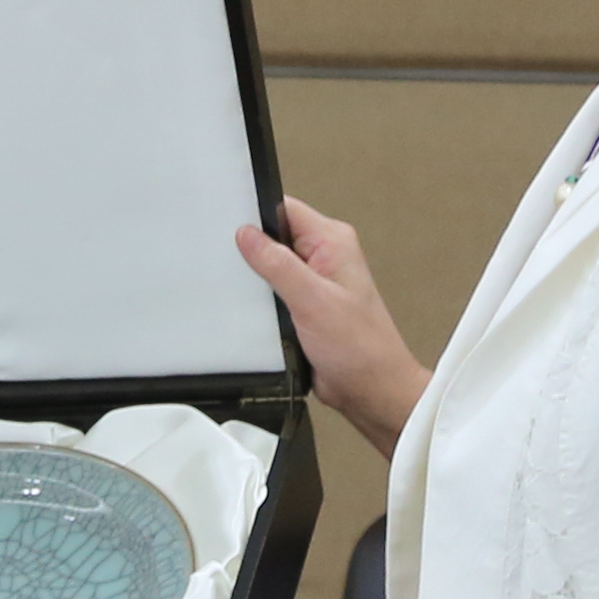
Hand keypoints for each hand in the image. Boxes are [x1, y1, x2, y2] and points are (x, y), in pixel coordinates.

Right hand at [237, 197, 429, 448]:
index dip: (255, 213)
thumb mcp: (312, 300)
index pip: (284, 209)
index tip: (228, 222)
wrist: (370, 390)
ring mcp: (313, 281)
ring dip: (255, 280)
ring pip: (269, 266)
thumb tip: (247, 234)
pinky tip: (253, 311)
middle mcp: (324, 256)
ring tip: (246, 293)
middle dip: (250, 250)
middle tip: (231, 265)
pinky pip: (272, 292)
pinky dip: (260, 300)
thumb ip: (277, 264)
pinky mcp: (303, 305)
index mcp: (332, 242)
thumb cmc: (360, 348)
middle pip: (273, 236)